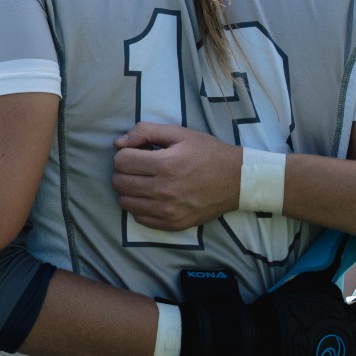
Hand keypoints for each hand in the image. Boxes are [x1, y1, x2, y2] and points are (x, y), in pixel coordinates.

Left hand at [112, 123, 241, 230]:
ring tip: (145, 182)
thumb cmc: (207, 153)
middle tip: (139, 167)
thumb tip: (118, 143)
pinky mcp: (174, 224)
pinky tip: (153, 197)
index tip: (138, 153)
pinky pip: (139, 218)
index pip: (120, 161)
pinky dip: (140, 206)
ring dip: (129, 190)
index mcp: (166, 164)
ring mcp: (169, 210)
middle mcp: (165, 190)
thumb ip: (146, 131)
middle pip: (119, 182)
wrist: (238, 180)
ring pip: (125, 202)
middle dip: (124, 171)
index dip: (126, 154)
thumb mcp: (180, 133)